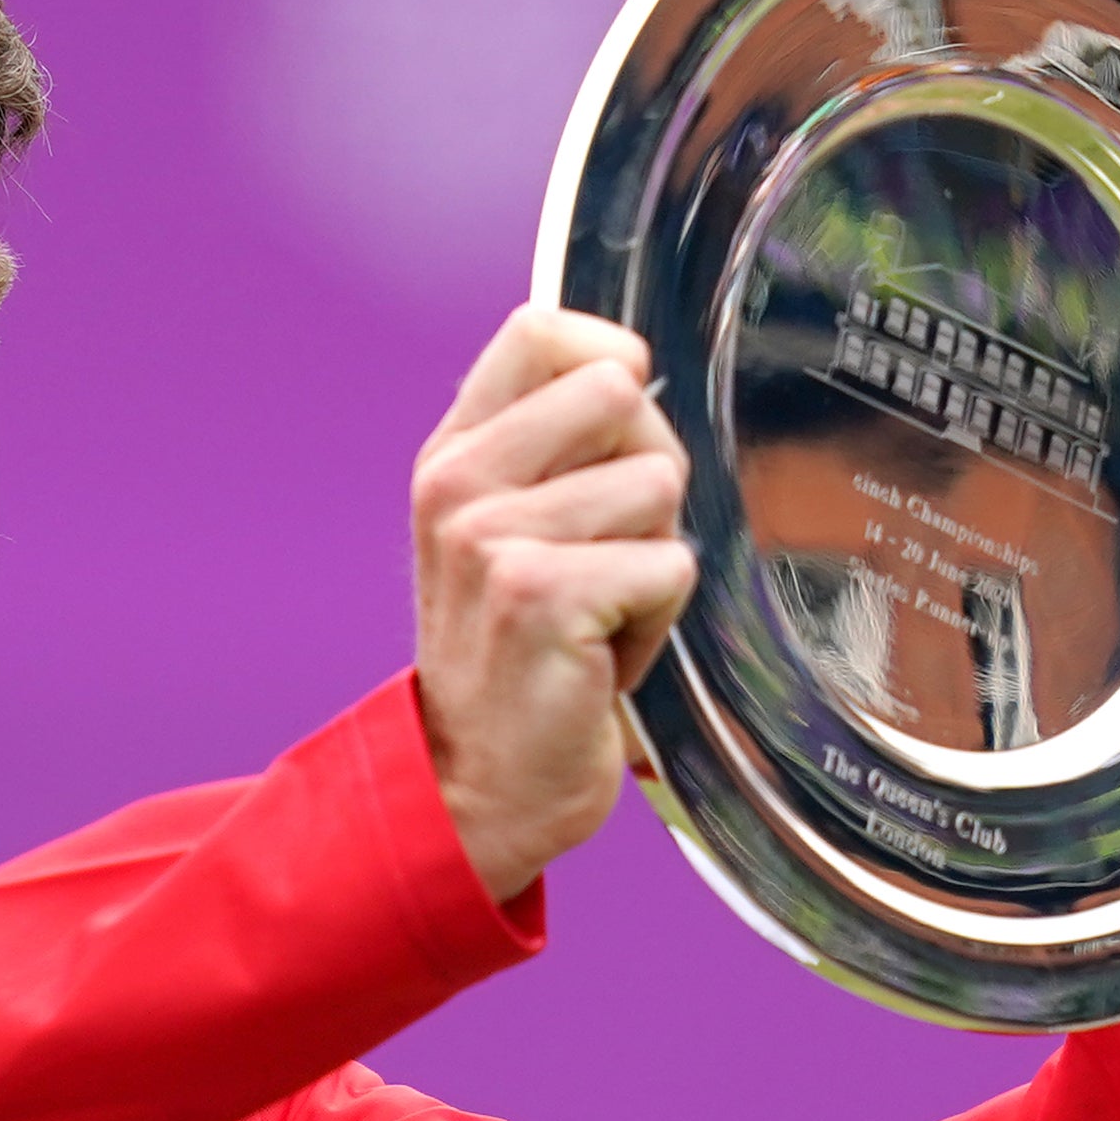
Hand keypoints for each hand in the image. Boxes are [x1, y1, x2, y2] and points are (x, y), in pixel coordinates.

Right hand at [413, 306, 698, 904]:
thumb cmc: (520, 660)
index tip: (618, 430)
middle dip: (649, 472)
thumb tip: (637, 374)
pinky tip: (605, 658)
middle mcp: (459, 484)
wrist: (476, 788)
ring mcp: (490, 537)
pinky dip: (658, 624)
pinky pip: (667, 566)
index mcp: (452, 455)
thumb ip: (553, 451)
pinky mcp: (539, 595)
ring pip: (657, 486)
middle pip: (619, 393)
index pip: (540, 333)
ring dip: (654, 564)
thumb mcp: (508, 532)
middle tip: (609, 551)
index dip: (610, 361)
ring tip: (601, 617)